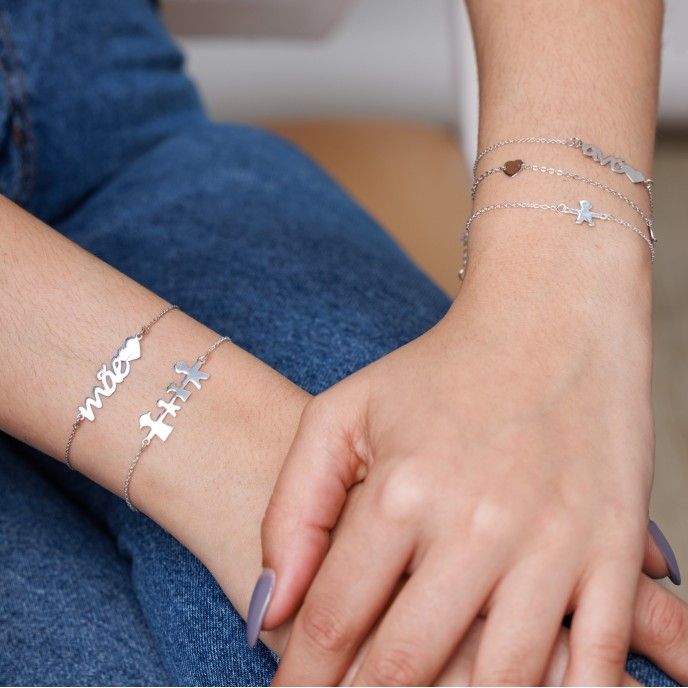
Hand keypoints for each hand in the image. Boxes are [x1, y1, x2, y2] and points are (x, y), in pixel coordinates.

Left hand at [258, 265, 656, 684]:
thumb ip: (294, 506)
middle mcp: (475, 525)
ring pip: (497, 683)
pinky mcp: (612, 550)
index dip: (301, 681)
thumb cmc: (441, 368)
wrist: (553, 322)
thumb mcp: (345, 413)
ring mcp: (551, 543)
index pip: (334, 620)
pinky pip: (593, 665)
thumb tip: (269, 606)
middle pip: (404, 664)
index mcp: (402, 491)